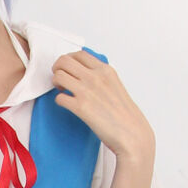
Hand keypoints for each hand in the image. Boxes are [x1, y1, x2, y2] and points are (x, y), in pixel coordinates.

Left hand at [52, 48, 155, 165]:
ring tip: (63, 91)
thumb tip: (84, 73)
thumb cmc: (125, 114)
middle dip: (57, 68)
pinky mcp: (80, 107)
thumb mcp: (115, 85)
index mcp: (105, 70)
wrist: (131, 133)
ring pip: (58, 76)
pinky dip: (59, 100)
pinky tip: (67, 104)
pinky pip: (59, 98)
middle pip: (64, 61)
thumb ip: (101, 76)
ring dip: (56, 83)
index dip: (68, 59)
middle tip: (60, 78)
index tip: (67, 68)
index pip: (79, 54)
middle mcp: (95, 77)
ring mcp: (87, 91)